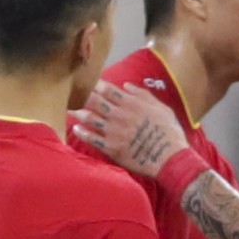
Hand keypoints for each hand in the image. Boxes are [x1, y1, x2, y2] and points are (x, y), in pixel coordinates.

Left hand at [73, 82, 187, 178]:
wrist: (170, 158)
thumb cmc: (170, 133)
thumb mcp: (162, 108)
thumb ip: (143, 95)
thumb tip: (126, 86)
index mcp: (131, 103)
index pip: (107, 89)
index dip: (94, 83)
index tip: (84, 79)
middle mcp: (119, 115)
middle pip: (93, 100)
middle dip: (80, 94)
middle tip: (68, 91)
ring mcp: (113, 132)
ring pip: (89, 118)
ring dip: (77, 112)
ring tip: (68, 108)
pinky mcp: (111, 148)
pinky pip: (92, 138)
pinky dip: (82, 132)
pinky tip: (76, 128)